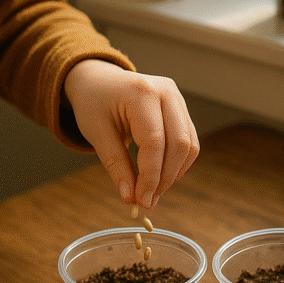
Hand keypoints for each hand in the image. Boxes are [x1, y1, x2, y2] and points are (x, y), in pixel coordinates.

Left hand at [63, 60, 198, 208]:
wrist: (98, 80)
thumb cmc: (94, 104)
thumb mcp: (97, 134)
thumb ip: (116, 165)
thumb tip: (130, 198)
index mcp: (141, 93)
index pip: (155, 142)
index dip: (151, 176)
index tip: (142, 201)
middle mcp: (166, 92)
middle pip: (180, 144)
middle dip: (165, 178)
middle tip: (148, 201)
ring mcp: (178, 99)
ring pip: (189, 146)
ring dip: (174, 174)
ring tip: (153, 191)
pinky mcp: (182, 109)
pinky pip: (189, 142)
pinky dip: (178, 164)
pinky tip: (161, 177)